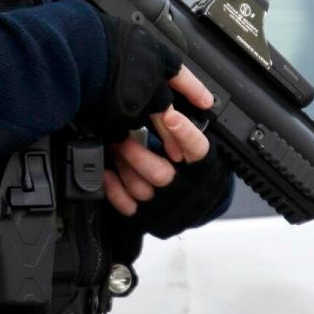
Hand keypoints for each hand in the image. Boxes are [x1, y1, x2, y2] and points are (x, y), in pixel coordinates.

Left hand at [103, 66, 214, 215]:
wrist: (201, 202)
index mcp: (205, 169)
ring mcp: (168, 208)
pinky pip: (129, 208)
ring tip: (113, 149)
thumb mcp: (198, 145)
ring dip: (123, 167)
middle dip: (137, 153)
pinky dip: (115, 190)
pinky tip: (108, 174)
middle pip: (162, 174)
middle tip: (122, 136)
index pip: (198, 150)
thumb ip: (186, 127)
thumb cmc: (196, 167)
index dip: (184, 133)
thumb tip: (172, 93)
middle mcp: (187, 191)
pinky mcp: (151, 220)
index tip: (170, 115)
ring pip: (142, 190)